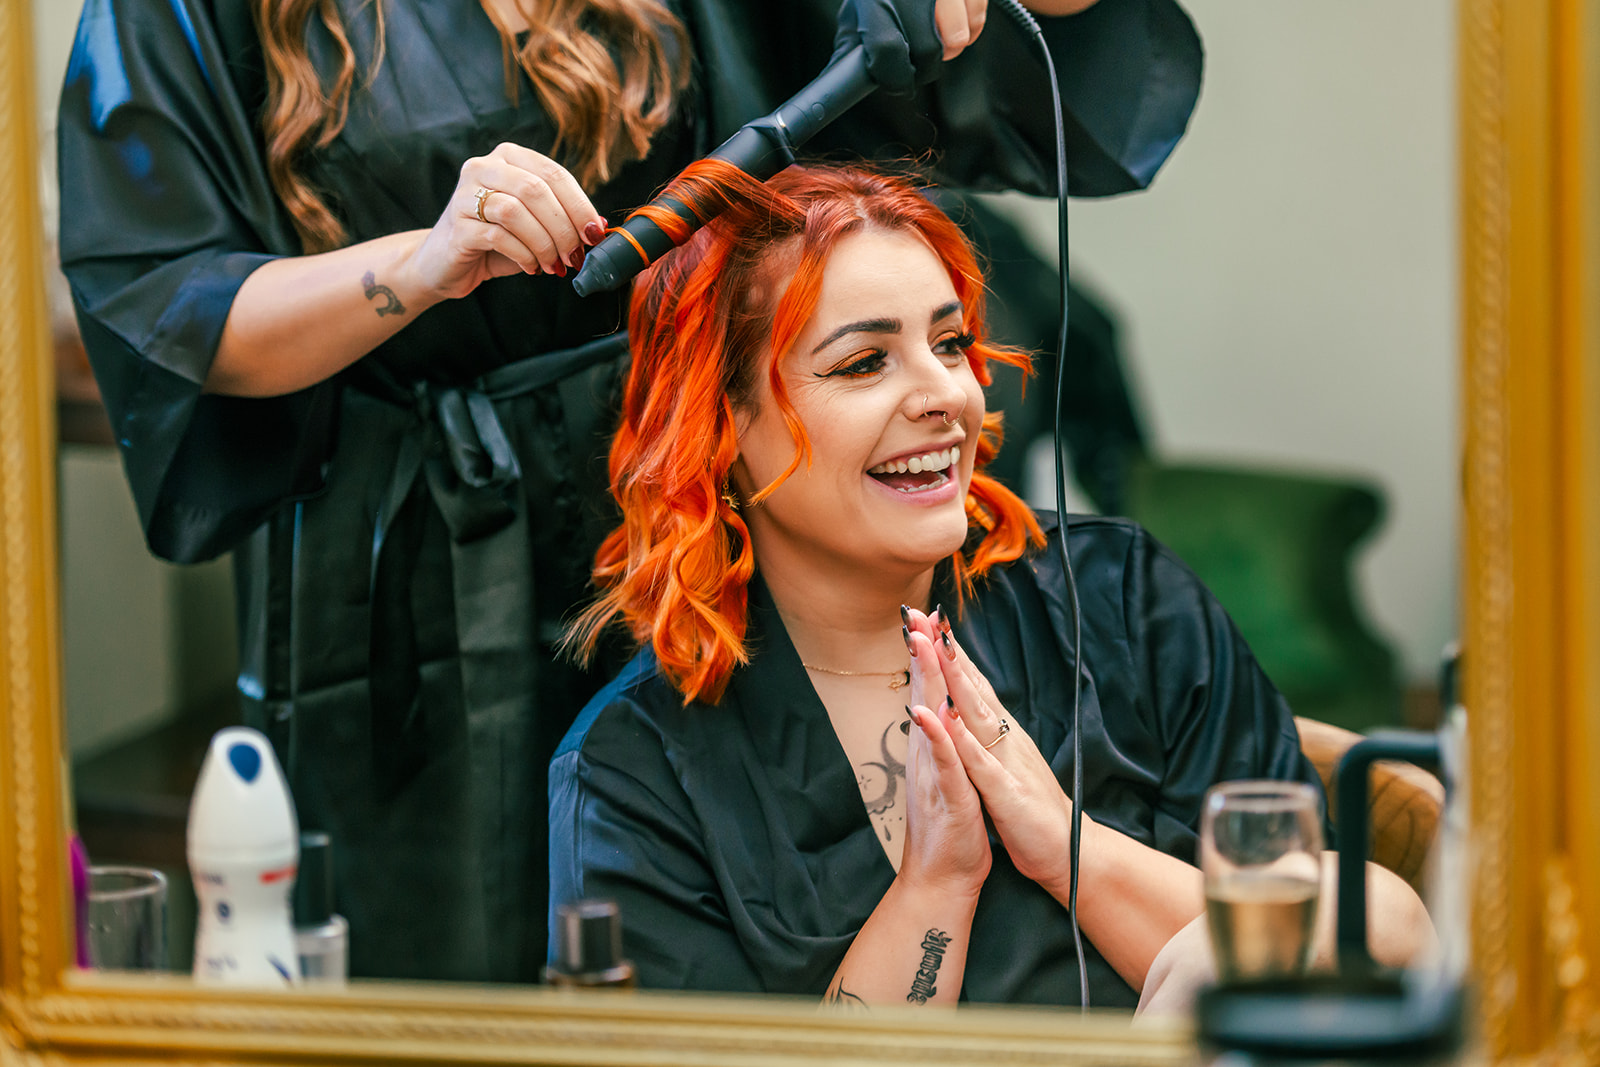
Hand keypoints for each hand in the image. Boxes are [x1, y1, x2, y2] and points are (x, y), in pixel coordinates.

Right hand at [406, 143, 605, 301]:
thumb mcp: (535, 225)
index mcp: (509, 157)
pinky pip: (498, 236)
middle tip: (575, 256)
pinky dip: (523, 254)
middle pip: (535, 190)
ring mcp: (465, 194)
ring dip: (544, 243)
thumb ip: (562, 219)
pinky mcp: (457, 225)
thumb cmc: (497, 242)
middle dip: (563, 227)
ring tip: (553, 265)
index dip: (579, 205)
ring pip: (516, 211)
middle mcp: (484, 167)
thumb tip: (600, 226)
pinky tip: (531, 267)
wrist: (445, 263)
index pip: (553, 174)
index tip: (595, 234)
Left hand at [834, 0, 987, 91]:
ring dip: (949, 48)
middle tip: (917, 64)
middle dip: (924, 67)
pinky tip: (956, 20)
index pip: (888, 52)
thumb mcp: (856, 7)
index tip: (898, 84)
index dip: (895, 78)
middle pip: (927, 51)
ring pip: (958, 39)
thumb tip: (842, 82)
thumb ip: (851, 43)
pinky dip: (970, 28)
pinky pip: (978, 19)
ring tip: (937, 36)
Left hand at [910, 606, 1076, 892]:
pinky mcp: (1007, 793)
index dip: (948, 651)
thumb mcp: (1002, 761)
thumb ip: (987, 732)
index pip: (971, 683)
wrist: (1067, 851)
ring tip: (935, 647)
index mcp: (999, 732)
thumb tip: (967, 703)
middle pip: (973, 686)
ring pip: (977, 713)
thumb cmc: (1028, 807)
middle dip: (947, 650)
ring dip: (956, 679)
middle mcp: (1005, 738)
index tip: (926, 618)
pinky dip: (964, 739)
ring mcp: (1007, 762)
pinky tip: (947, 717)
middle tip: (925, 614)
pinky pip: (982, 763)